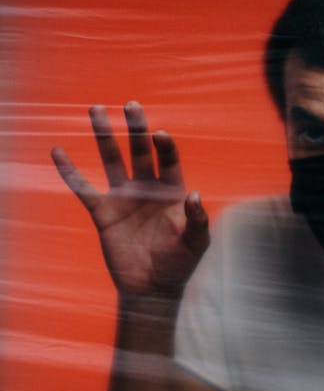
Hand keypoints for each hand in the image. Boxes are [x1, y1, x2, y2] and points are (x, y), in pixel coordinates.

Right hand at [51, 102, 209, 298]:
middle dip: (136, 128)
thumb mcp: (196, 242)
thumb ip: (197, 220)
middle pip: (140, 151)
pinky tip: (58, 151)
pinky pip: (83, 188)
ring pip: (112, 160)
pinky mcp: (103, 212)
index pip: (169, 160)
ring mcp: (124, 198)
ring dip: (104, 136)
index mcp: (173, 191)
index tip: (160, 134)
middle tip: (131, 104)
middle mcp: (148, 188)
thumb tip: (195, 195)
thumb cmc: (180, 263)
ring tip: (95, 109)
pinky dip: (70, 171)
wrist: (153, 287)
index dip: (165, 147)